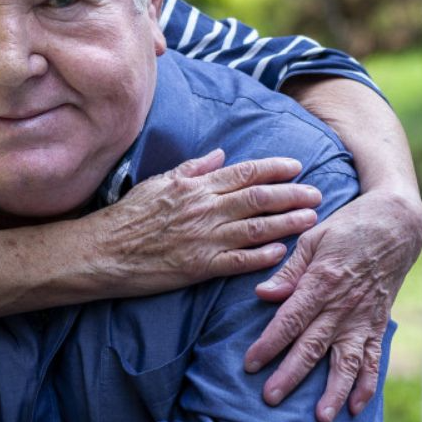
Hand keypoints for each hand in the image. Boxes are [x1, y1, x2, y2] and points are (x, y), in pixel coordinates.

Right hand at [90, 149, 321, 293]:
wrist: (104, 250)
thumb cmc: (129, 216)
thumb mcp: (158, 182)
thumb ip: (193, 168)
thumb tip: (220, 155)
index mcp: (196, 187)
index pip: (245, 173)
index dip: (275, 169)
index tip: (297, 167)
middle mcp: (205, 210)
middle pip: (259, 198)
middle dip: (293, 195)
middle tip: (317, 194)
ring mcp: (204, 239)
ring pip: (257, 228)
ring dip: (288, 223)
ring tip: (312, 220)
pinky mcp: (200, 267)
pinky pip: (239, 261)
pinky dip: (263, 256)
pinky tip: (282, 252)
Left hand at [245, 188, 421, 421]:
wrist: (397, 225)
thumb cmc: (347, 228)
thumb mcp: (313, 239)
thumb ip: (289, 271)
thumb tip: (263, 293)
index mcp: (322, 283)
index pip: (290, 320)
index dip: (269, 344)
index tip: (251, 363)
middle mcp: (343, 306)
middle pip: (313, 347)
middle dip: (291, 374)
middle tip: (270, 397)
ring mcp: (363, 318)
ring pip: (347, 362)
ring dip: (334, 391)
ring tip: (321, 417)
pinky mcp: (378, 324)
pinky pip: (373, 359)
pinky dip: (367, 384)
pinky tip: (356, 407)